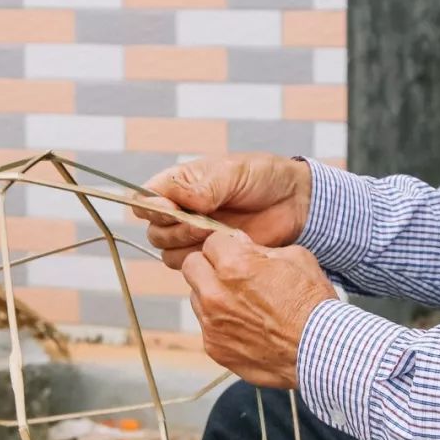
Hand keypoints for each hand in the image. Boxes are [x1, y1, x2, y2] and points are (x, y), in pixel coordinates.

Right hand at [131, 153, 312, 270]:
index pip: (145, 197)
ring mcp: (193, 235)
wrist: (294, 203)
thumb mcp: (233, 172)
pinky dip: (202, 260)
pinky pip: (190, 267)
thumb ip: (205, 186)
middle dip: (174, 229)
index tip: (170, 207)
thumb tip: (178, 199)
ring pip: (167, 251)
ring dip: (187, 245)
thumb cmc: (263, 178)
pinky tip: (224, 246)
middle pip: (154, 230)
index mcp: (179, 184)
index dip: (151, 206)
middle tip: (201, 222)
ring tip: (214, 232)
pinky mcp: (209, 256)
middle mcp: (180, 210)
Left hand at [181, 229, 336, 387]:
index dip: (227, 246)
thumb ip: (260, 247)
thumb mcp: (295, 258)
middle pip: (191, 266)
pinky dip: (221, 323)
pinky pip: (207, 326)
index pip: (211, 241)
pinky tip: (247, 327)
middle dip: (208, 265)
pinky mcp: (214, 347)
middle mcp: (215, 293)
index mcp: (233, 265)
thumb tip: (239, 243)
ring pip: (196, 297)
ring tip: (242, 304)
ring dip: (212, 295)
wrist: (320, 351)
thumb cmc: (312, 303)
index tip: (237, 254)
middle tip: (230, 274)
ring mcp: (211, 323)